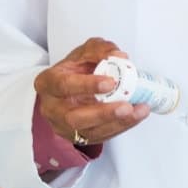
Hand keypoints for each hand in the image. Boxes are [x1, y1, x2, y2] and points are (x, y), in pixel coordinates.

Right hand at [33, 38, 149, 145]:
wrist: (68, 87)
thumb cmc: (74, 70)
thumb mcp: (84, 52)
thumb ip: (100, 50)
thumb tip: (120, 57)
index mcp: (48, 83)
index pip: (63, 86)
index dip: (87, 85)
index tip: (111, 82)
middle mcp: (53, 109)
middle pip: (74, 118)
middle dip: (103, 114)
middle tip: (126, 106)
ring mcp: (65, 127)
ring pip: (90, 132)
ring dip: (118, 123)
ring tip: (139, 111)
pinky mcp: (80, 137)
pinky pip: (102, 136)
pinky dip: (122, 126)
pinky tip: (136, 116)